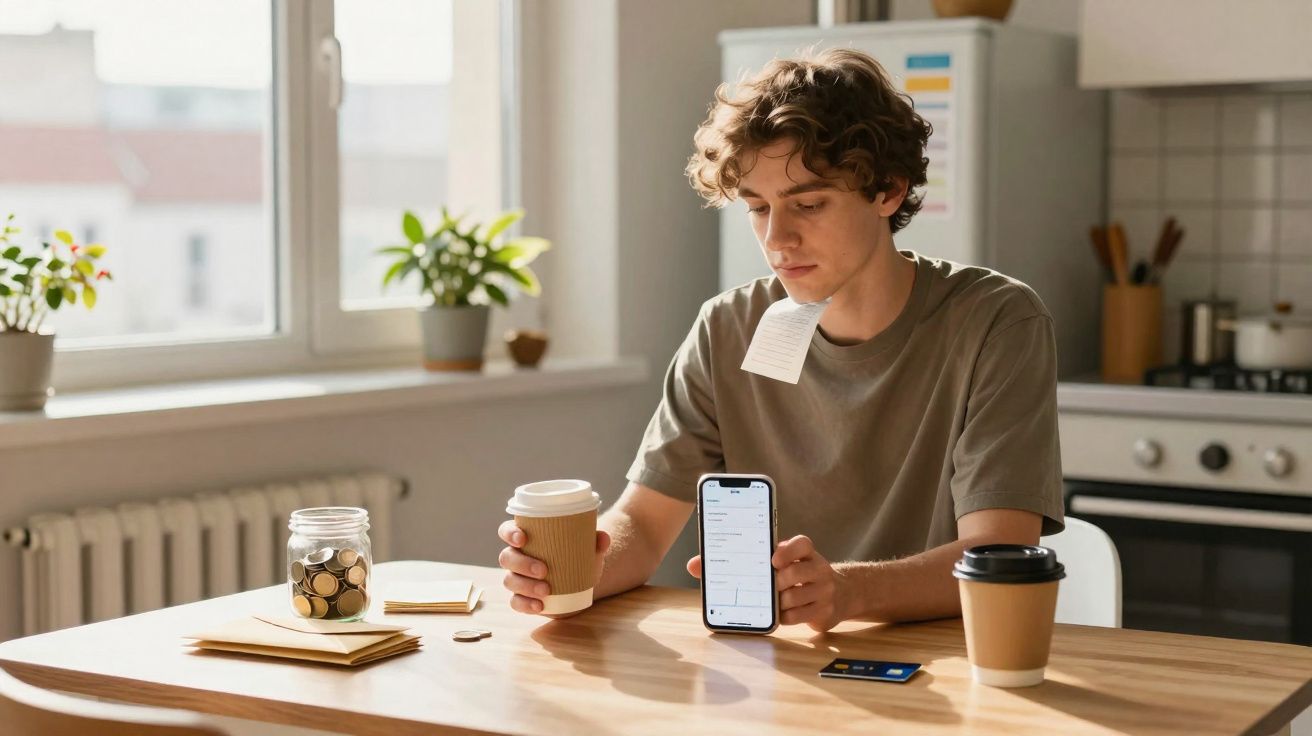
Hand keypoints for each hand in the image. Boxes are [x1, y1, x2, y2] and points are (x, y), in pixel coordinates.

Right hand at [498, 520, 609, 617]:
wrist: (579, 585)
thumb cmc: (576, 558)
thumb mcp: (587, 549)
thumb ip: (596, 541)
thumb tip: (603, 538)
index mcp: (526, 538)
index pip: (507, 531)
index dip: (509, 533)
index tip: (522, 538)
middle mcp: (517, 557)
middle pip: (506, 557)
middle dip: (522, 563)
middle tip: (544, 570)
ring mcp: (517, 578)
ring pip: (509, 580)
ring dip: (525, 586)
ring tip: (546, 590)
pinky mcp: (522, 598)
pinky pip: (515, 602)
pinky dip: (526, 604)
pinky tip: (539, 606)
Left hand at [687, 534, 848, 631]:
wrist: (839, 593)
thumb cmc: (795, 574)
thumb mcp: (776, 562)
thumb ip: (740, 561)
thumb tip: (694, 565)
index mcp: (805, 551)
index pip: (802, 543)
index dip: (787, 550)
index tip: (773, 559)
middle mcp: (819, 567)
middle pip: (795, 574)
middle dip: (775, 583)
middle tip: (766, 587)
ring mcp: (825, 590)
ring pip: (795, 598)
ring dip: (778, 603)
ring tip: (771, 601)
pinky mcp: (826, 611)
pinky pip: (799, 617)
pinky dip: (785, 618)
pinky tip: (780, 615)